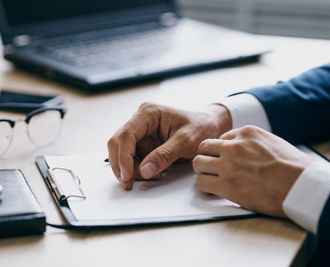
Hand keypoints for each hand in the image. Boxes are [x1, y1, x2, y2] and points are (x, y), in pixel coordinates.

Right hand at [108, 102, 231, 189]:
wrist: (211, 125)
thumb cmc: (201, 126)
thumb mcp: (186, 141)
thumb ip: (164, 155)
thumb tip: (144, 170)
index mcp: (148, 113)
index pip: (126, 134)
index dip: (123, 156)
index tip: (127, 175)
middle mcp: (140, 121)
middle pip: (118, 143)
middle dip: (122, 165)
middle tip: (129, 183)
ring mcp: (141, 132)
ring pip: (123, 153)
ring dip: (131, 168)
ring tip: (153, 175)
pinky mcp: (145, 143)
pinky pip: (133, 158)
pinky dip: (138, 169)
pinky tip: (153, 172)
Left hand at [192, 126, 314, 216]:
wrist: (303, 186)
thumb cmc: (294, 168)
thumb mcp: (272, 142)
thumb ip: (252, 144)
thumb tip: (241, 150)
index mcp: (247, 132)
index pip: (220, 138)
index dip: (221, 151)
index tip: (224, 160)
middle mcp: (234, 146)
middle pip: (204, 148)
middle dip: (207, 158)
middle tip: (212, 168)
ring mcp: (228, 165)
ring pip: (199, 164)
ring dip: (204, 172)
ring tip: (213, 180)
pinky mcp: (227, 186)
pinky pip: (202, 183)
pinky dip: (206, 187)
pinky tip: (215, 191)